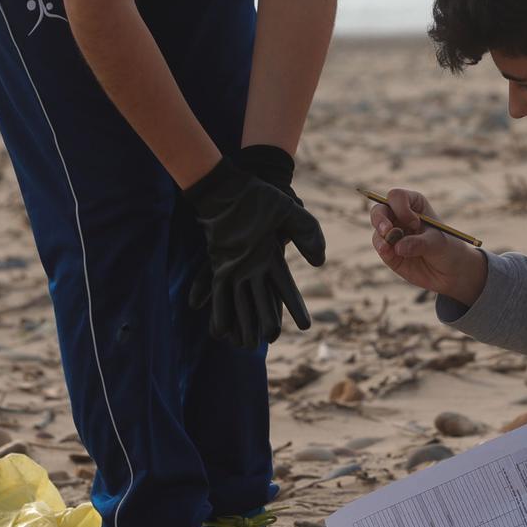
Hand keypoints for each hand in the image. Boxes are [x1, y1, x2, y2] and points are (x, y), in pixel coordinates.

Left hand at [185, 155, 326, 346]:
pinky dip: (211, 300)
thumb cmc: (265, 196)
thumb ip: (308, 234)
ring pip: (238, 299)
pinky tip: (207, 316)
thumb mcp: (291, 213)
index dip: (295, 308)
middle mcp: (255, 267)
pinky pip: (214, 284)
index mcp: (273, 260)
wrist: (235, 184)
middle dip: (262, 322)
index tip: (306, 326)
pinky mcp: (217, 259)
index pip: (286, 290)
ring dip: (237, 319)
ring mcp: (235, 265)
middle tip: (262, 342)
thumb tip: (319, 262)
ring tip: (236, 342)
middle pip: (260, 301)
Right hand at [369, 188, 486, 304]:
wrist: (450, 272)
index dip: (401, 208)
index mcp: (414, 204)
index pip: (397, 197)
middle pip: (380, 209)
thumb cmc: (448, 249)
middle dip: (380, 219)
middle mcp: (400, 216)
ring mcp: (393, 233)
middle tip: (387, 230)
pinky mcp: (389, 251)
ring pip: (378, 229)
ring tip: (390, 247)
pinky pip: (380, 246)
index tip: (415, 223)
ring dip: (381, 237)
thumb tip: (397, 247)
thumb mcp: (438, 243)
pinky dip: (383, 249)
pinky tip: (390, 254)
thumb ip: (419, 243)